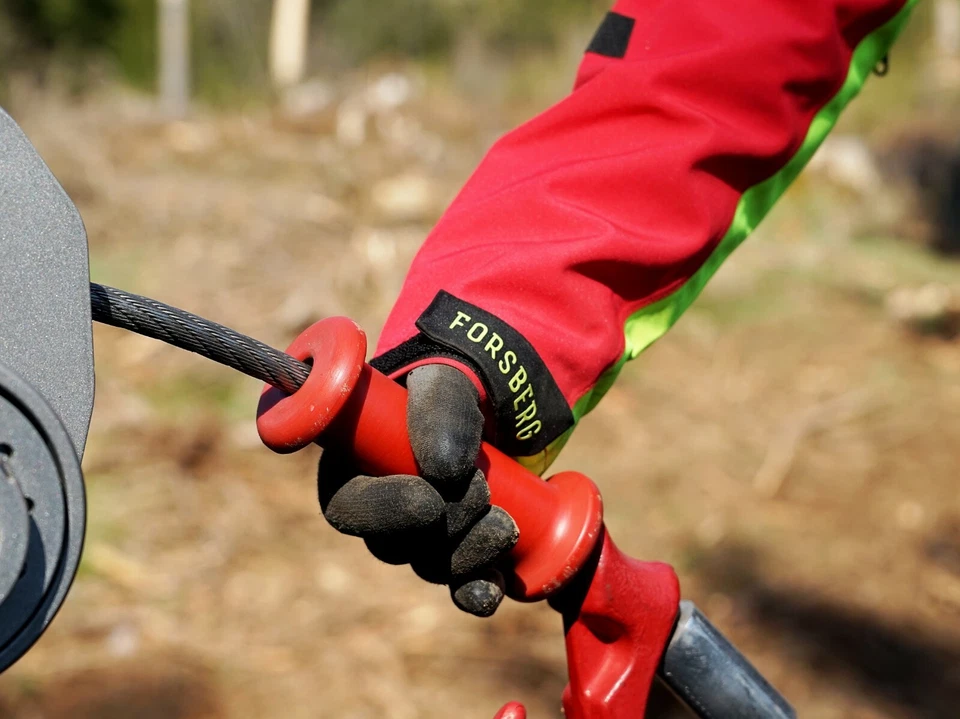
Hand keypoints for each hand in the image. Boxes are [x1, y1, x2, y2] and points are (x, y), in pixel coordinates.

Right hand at [317, 364, 518, 615]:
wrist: (492, 405)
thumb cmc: (450, 392)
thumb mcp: (444, 384)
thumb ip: (438, 410)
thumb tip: (446, 469)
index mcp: (351, 468)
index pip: (347, 507)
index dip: (384, 512)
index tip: (430, 500)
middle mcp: (378, 512)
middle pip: (394, 545)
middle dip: (444, 525)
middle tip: (481, 490)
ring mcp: (418, 538)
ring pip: (431, 564)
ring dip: (470, 551)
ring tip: (505, 524)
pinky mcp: (457, 555)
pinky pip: (458, 586)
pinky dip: (476, 590)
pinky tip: (492, 589)